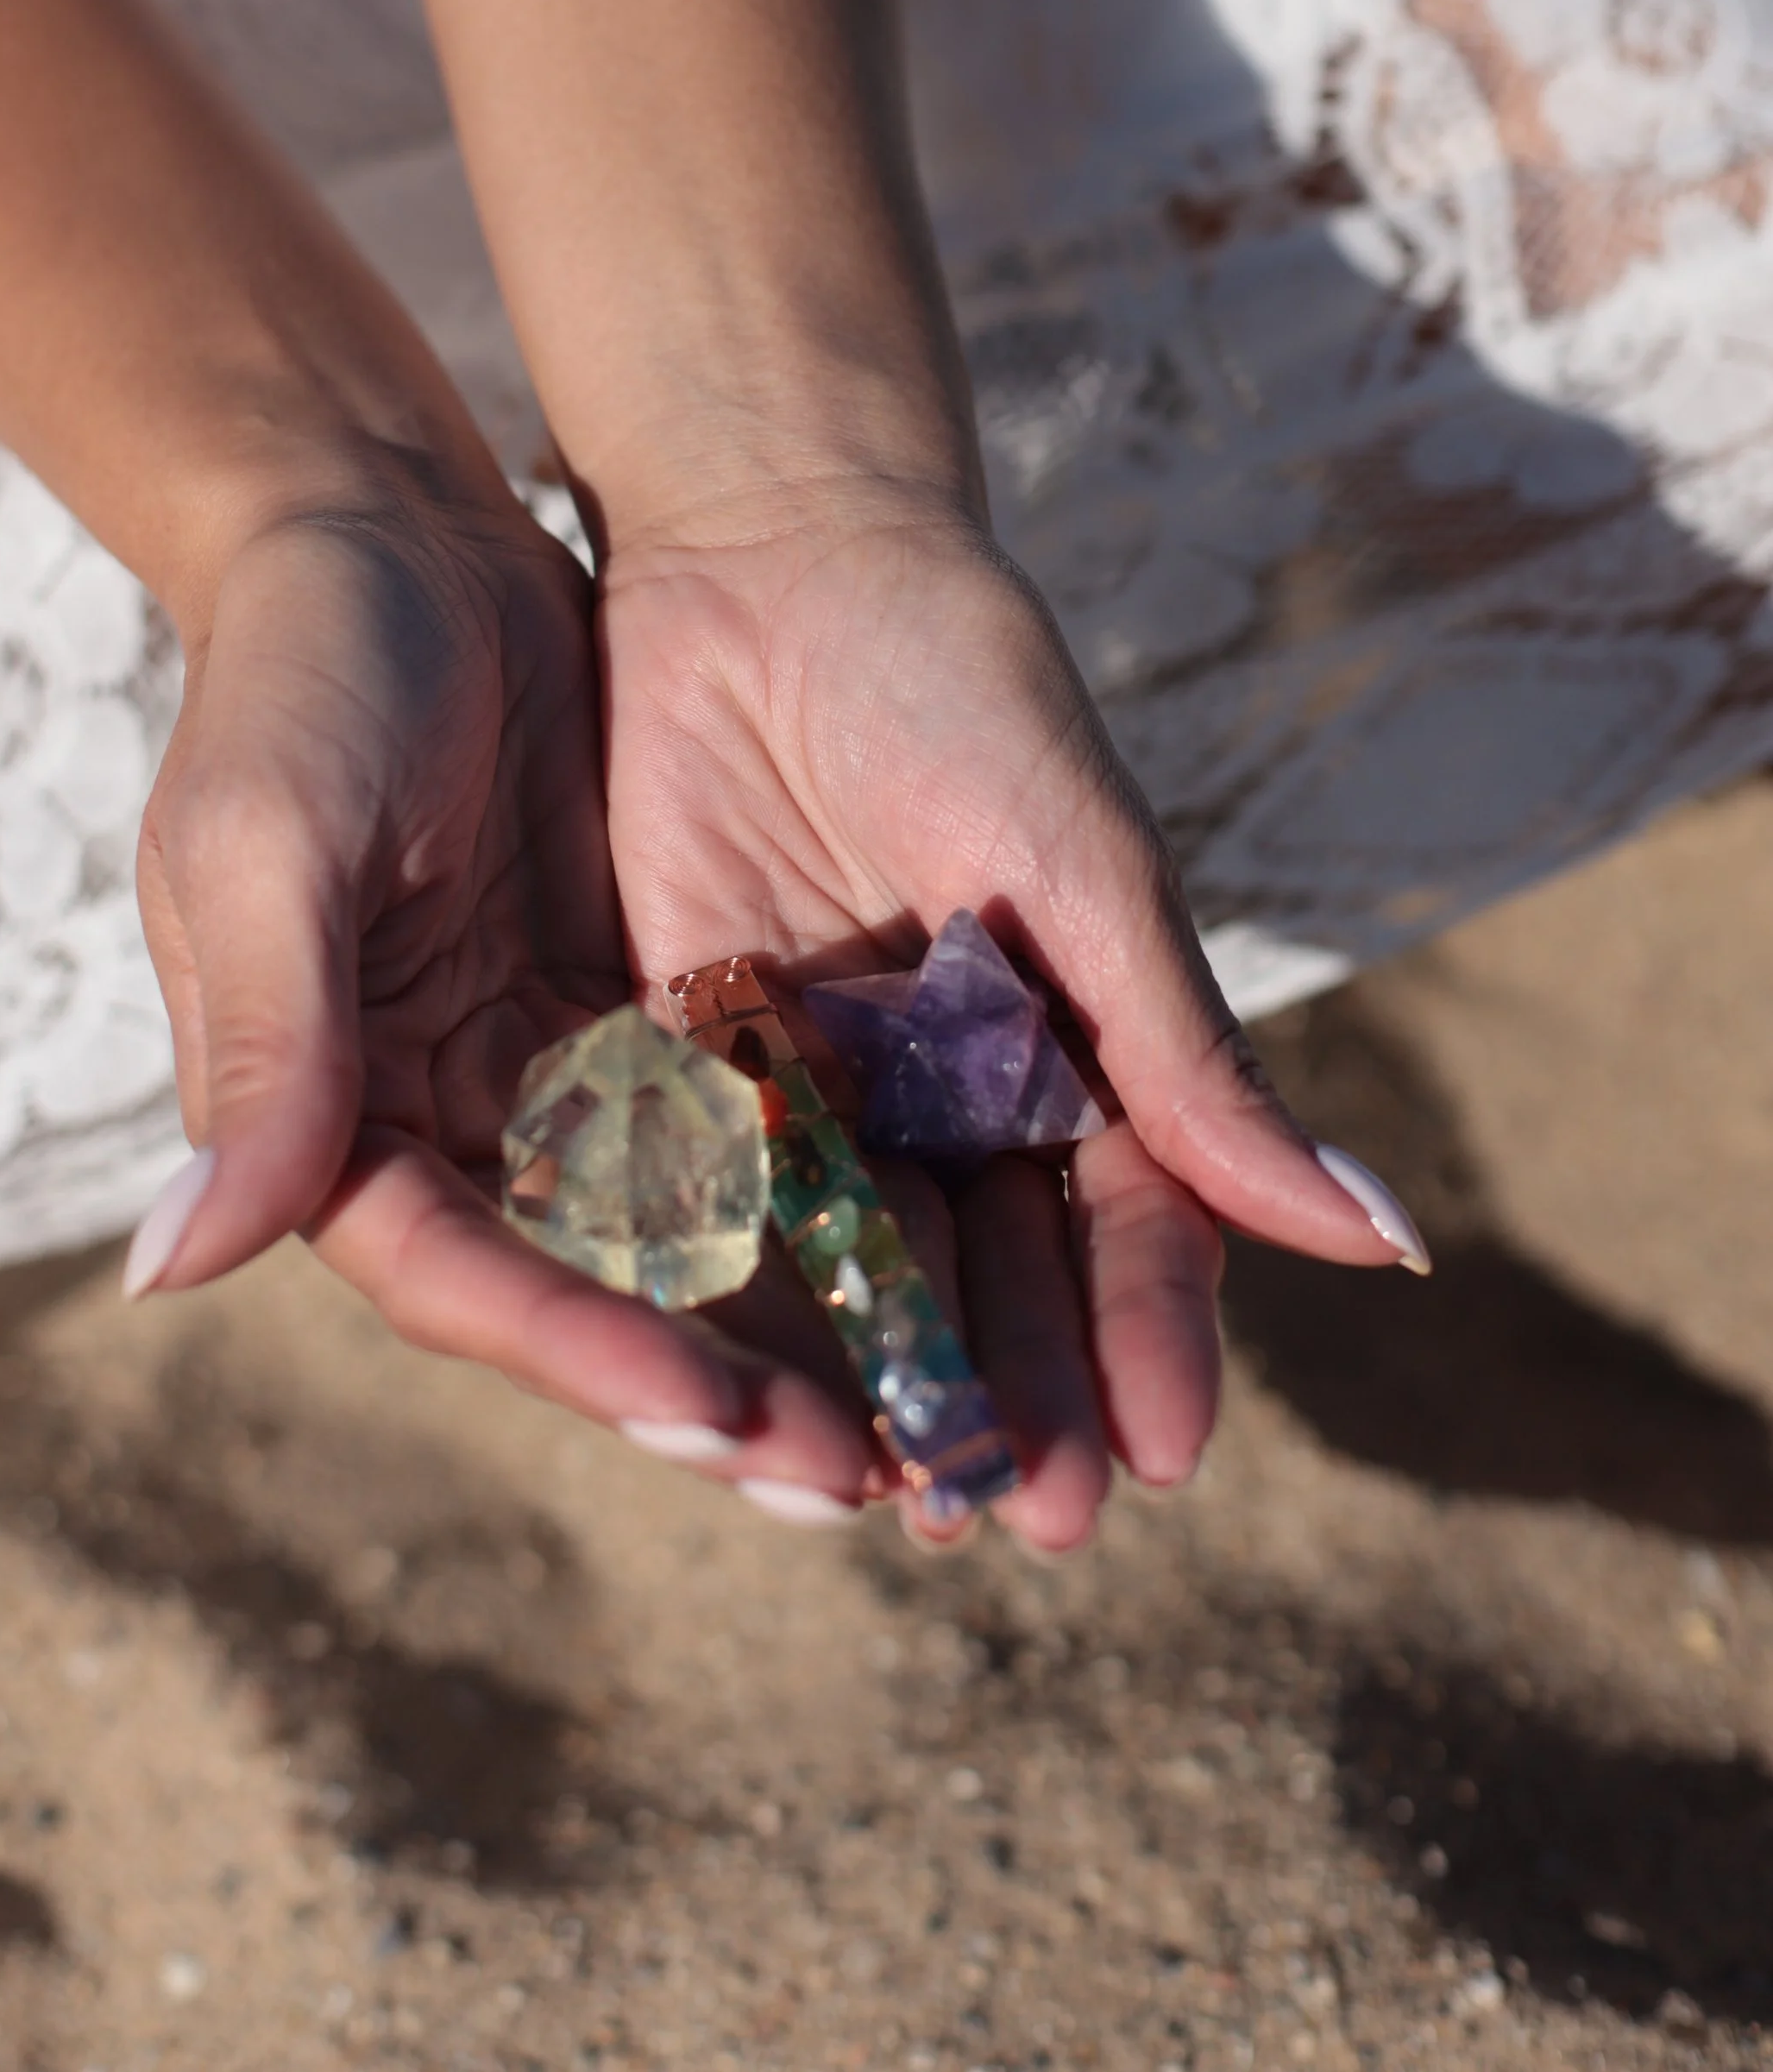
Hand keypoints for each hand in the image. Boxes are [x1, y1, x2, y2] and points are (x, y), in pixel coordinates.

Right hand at [130, 483, 880, 1502]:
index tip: (723, 1410)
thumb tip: (171, 1267)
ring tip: (918, 1421)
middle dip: (717, 1388)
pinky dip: (816, 1192)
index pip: (462, 1277)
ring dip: (787, 1323)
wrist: (384, 527)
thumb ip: (261, 1051)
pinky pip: (736, 1122)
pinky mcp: (634, 997)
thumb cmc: (297, 675)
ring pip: (679, 1235)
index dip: (587, 1352)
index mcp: (333, 1117)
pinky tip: (925, 1248)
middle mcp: (439, 1119)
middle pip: (586, 1292)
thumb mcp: (266, 846)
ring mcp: (544, 1064)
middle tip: (862, 1481)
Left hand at [596, 481, 1422, 1549]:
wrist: (770, 550)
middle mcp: (949, 1079)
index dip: (1146, 1336)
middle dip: (1009, 1395)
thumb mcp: (1085, 870)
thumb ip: (1190, 1061)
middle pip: (989, 1269)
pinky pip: (711, 1187)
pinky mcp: (687, 1040)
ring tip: (889, 1500)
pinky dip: (728, 1286)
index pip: (1127, 1220)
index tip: (1159, 1455)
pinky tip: (734, 1379)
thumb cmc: (963, 683)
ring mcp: (818, 1070)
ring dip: (874, 1380)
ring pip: (854, 1258)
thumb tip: (1384, 1243)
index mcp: (1072, 1039)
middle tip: (1017, 1521)